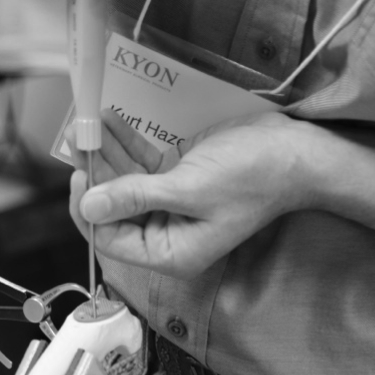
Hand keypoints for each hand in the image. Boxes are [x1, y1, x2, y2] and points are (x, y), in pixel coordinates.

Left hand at [71, 110, 319, 277]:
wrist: (294, 151)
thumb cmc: (251, 178)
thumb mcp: (188, 190)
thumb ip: (135, 198)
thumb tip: (89, 206)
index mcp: (170, 253)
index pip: (112, 239)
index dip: (91, 209)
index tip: (80, 175)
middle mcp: (167, 234)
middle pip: (115, 209)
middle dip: (96, 175)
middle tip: (79, 140)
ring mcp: (171, 205)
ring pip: (126, 183)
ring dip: (108, 154)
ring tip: (90, 124)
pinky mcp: (177, 179)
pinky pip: (143, 166)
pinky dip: (128, 145)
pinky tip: (111, 122)